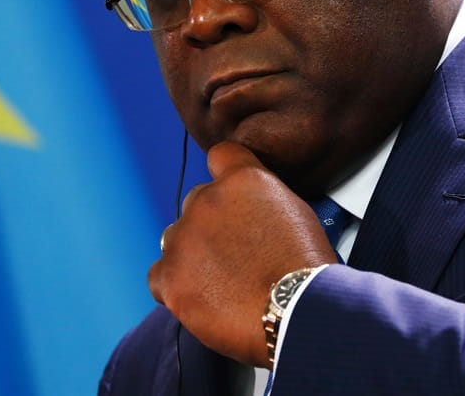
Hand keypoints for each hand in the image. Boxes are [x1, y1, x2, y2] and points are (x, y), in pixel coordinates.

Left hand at [148, 141, 337, 366]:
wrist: (296, 308)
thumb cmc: (304, 265)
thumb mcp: (294, 211)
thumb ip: (262, 198)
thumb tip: (248, 208)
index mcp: (241, 179)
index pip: (220, 155)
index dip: (225, 176)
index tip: (231, 195)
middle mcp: (207, 200)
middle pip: (197, 202)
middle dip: (211, 222)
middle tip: (234, 251)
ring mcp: (184, 238)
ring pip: (176, 238)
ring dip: (192, 253)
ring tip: (221, 280)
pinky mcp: (169, 276)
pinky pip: (160, 275)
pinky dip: (176, 285)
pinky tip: (204, 296)